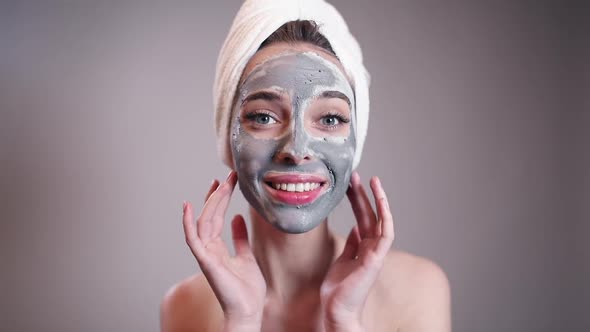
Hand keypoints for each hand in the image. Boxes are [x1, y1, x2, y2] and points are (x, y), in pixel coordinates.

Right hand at [182, 171, 265, 329]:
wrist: (249, 309)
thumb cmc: (247, 288)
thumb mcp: (247, 255)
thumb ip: (240, 237)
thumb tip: (238, 217)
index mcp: (217, 247)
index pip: (215, 217)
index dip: (220, 198)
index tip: (227, 181)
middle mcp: (208, 248)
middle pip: (209, 215)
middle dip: (218, 194)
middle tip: (229, 176)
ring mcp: (205, 254)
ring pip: (203, 222)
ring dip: (211, 202)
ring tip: (220, 184)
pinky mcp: (206, 261)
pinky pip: (193, 240)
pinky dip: (188, 223)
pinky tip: (187, 207)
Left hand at [320, 172, 394, 330]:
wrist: (336, 310)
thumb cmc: (338, 290)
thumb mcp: (343, 260)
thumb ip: (352, 244)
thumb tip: (356, 228)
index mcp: (364, 248)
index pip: (364, 217)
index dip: (359, 200)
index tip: (352, 184)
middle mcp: (372, 249)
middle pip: (371, 215)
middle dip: (365, 194)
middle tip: (357, 175)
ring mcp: (376, 254)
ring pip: (382, 221)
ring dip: (378, 201)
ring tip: (372, 182)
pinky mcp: (374, 261)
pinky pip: (385, 237)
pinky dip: (385, 220)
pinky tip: (380, 205)